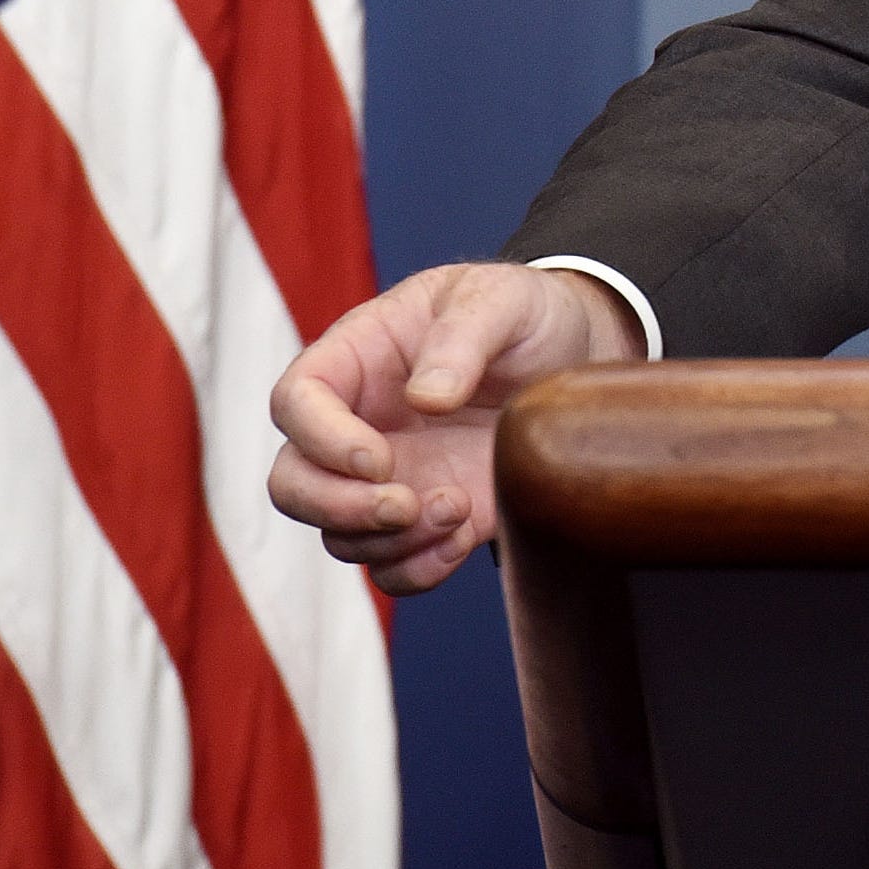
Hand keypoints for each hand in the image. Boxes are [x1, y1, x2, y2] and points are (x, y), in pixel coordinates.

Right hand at [267, 262, 644, 594]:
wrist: (575, 353)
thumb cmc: (522, 312)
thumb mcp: (500, 298)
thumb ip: (462, 336)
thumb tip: (425, 398)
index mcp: (357, 359)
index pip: (296, 402)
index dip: (320, 439)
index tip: (379, 458)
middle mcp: (358, 425)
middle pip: (293, 483)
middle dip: (337, 507)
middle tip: (403, 505)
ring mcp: (390, 477)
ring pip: (339, 535)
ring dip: (388, 542)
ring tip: (458, 508)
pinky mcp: (429, 516)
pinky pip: (393, 567)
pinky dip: (417, 570)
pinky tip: (464, 538)